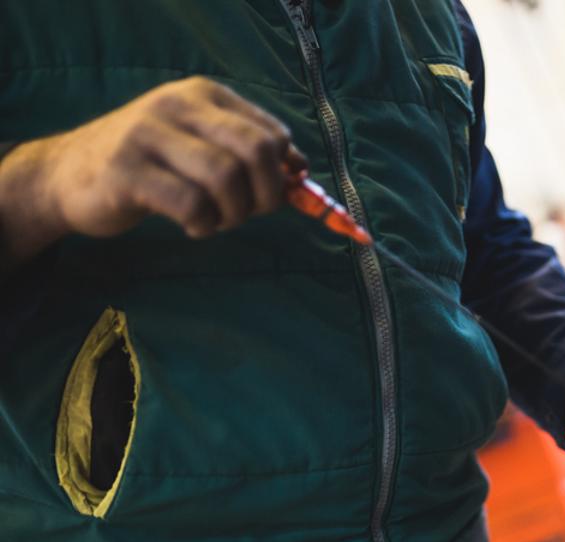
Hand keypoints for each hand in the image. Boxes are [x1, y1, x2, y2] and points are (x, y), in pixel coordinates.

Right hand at [1, 76, 303, 266]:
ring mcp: (147, 134)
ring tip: (217, 221)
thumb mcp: (200, 146)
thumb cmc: (150, 166)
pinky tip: (193, 226)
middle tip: (250, 214)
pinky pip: (191, 203)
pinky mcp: (126, 170)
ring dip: (234, 213)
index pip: (270, 133)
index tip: (273, 195)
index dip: (284, 173)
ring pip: (225, 177)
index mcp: (203, 95)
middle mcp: (176, 105)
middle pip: (255, 151)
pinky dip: (204, 224)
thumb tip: (301, 169)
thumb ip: (247, 152)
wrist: (67, 176)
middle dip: (266, 194)